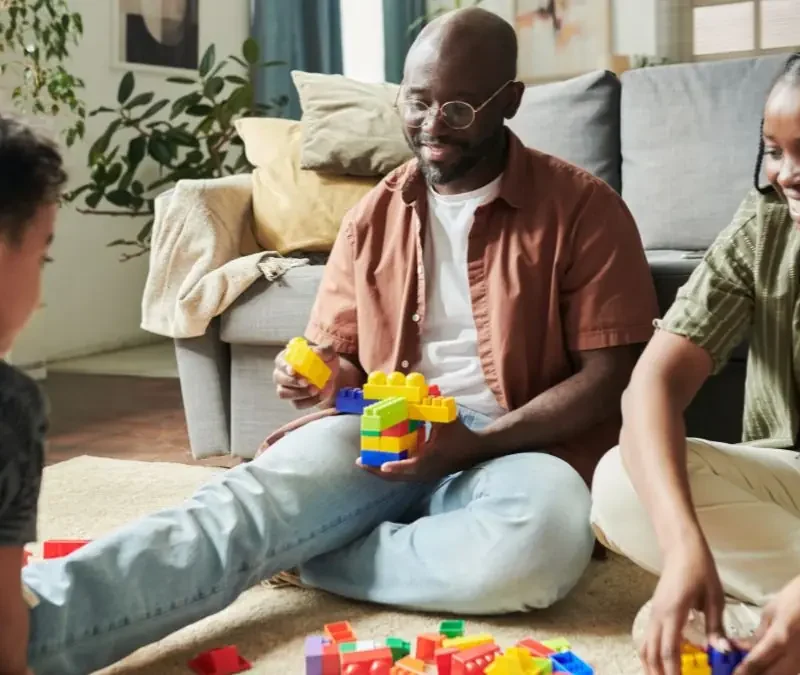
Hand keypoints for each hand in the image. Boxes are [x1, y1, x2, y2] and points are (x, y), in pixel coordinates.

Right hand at [273, 343, 338, 409]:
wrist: (331, 376)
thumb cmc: (325, 361)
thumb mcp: (328, 353)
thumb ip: (324, 350)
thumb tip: (316, 352)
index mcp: (287, 358)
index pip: (280, 362)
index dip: (285, 367)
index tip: (293, 371)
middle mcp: (282, 373)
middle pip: (279, 379)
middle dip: (293, 382)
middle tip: (307, 382)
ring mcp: (286, 388)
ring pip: (284, 394)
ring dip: (300, 393)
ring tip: (317, 390)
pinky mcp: (293, 400)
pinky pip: (297, 404)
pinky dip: (310, 401)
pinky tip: (321, 395)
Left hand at [358, 418, 485, 481]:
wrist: (476, 450)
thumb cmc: (461, 434)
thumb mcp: (446, 420)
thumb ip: (430, 409)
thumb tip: (416, 395)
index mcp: (432, 459)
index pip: (411, 466)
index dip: (396, 467)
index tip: (382, 466)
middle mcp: (426, 471)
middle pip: (398, 476)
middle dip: (377, 470)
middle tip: (360, 462)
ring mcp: (425, 475)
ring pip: (399, 477)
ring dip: (381, 471)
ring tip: (366, 463)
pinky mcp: (424, 474)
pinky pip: (403, 474)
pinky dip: (391, 469)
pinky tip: (380, 461)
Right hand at [641, 534, 726, 674]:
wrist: (681, 548)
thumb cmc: (700, 569)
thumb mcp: (715, 597)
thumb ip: (716, 626)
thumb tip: (721, 651)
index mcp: (673, 612)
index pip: (669, 649)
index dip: (672, 671)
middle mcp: (658, 615)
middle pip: (651, 651)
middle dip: (658, 673)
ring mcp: (654, 612)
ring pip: (645, 645)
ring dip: (651, 665)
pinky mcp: (655, 611)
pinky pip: (648, 638)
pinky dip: (651, 654)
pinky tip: (660, 662)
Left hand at [734, 574, 799, 673]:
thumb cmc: (794, 599)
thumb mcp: (771, 613)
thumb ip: (758, 635)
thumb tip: (741, 648)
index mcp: (779, 640)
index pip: (756, 662)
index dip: (742, 672)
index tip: (731, 674)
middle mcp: (793, 655)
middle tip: (739, 672)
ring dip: (767, 673)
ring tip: (752, 669)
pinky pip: (792, 671)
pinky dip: (779, 671)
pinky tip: (769, 666)